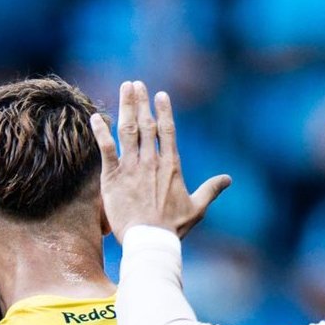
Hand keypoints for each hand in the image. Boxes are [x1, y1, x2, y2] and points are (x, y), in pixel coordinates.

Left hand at [91, 81, 230, 242]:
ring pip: (128, 130)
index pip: (168, 131)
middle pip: (146, 124)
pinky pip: (106, 149)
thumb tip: (228, 179)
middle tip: (136, 84)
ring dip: (126, 107)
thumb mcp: (197, 208)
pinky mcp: (113, 177)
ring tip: (124, 89)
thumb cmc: (173, 228)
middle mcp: (151, 161)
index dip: (164, 111)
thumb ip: (211, 190)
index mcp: (171, 166)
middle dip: (141, 102)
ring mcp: (131, 167)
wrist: (150, 240)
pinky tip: (96, 116)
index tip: (160, 94)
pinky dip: (100, 131)